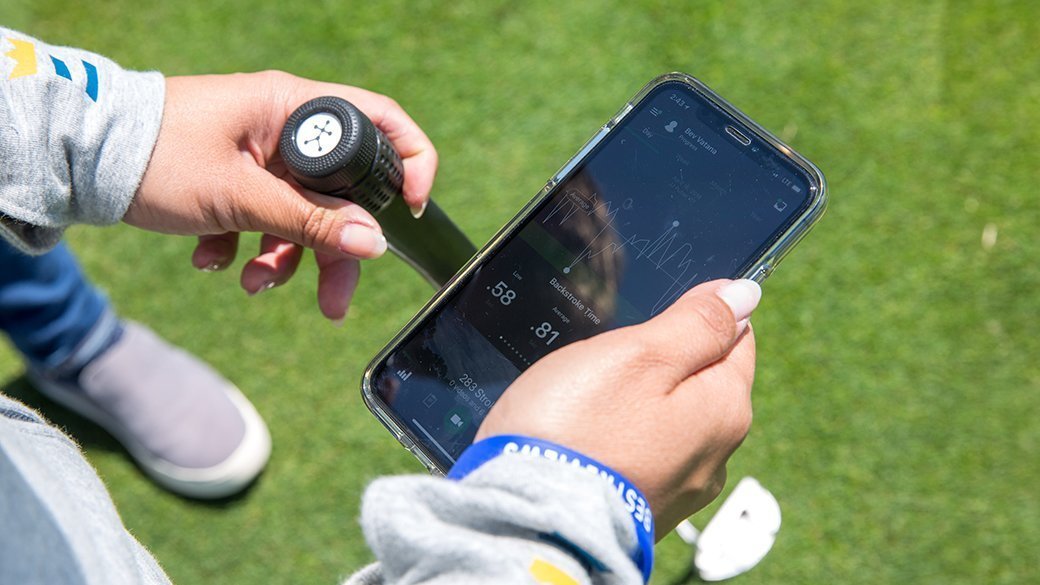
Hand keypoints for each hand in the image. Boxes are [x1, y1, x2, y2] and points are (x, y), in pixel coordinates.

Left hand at [127, 71, 437, 321]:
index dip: (407, 166)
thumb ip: (310, 222)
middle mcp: (283, 127)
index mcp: (292, 107)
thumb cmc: (158, 158)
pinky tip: (213, 258)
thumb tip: (374, 244)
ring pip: (301, 213)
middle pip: (341, 190)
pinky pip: (265, 217)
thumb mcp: (239, 197)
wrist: (81, 161)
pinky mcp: (235, 178)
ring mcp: (259, 153)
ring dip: (284, 258)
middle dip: (335, 248)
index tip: (410, 215)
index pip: (379, 123)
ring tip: (252, 284)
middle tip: (334, 300)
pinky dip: (246, 244)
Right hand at [476, 279, 760, 537]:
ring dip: (634, 401)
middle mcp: (714, 455)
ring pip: (665, 417)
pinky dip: (616, 437)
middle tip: (607, 358)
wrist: (528, 521)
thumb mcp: (639, 354)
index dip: (696, 314)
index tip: (652, 313)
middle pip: (699, 380)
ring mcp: (679, 488)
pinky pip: (638, 453)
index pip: (737, 337)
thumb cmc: (578, 430)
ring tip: (588, 400)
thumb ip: (696, 323)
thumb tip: (744, 294)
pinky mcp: (641, 507)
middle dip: (660, 360)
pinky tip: (584, 435)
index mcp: (725, 409)